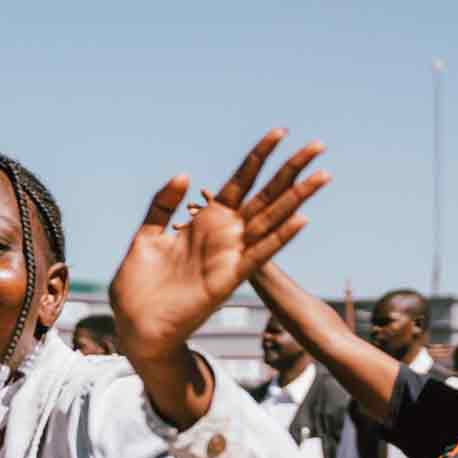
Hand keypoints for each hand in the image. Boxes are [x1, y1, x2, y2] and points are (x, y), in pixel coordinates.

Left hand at [110, 130, 328, 362]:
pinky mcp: (227, 279)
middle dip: (291, 170)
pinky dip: (280, 238)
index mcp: (204, 222)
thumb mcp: (146, 237)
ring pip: (271, 220)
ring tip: (323, 175)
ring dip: (297, 198)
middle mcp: (223, 236)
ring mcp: (228, 256)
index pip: (239, 181)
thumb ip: (163, 205)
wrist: (134, 324)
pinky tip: (302, 219)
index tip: (280, 132)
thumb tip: (186, 175)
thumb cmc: (138, 287)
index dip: (258, 157)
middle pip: (265, 195)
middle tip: (318, 145)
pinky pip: (259, 255)